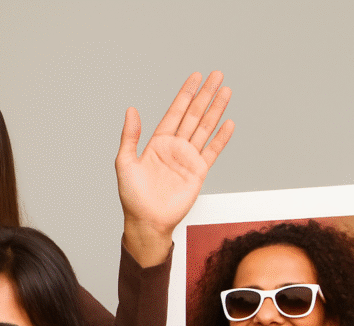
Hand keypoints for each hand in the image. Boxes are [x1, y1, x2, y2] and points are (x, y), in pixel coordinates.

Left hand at [116, 71, 233, 265]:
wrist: (147, 221)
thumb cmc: (132, 197)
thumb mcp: (125, 163)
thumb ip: (130, 136)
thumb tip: (131, 110)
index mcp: (157, 143)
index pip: (175, 112)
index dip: (185, 94)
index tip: (195, 78)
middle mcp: (175, 148)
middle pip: (193, 115)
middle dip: (205, 95)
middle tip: (216, 75)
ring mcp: (188, 159)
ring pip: (205, 128)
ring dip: (215, 110)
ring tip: (225, 91)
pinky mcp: (198, 172)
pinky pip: (212, 151)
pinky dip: (221, 138)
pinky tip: (228, 123)